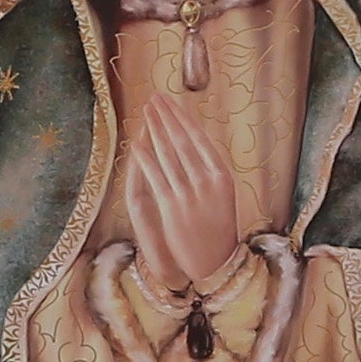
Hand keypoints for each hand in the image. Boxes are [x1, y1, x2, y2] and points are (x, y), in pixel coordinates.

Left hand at [118, 97, 243, 289]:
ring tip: (146, 112)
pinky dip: (146, 158)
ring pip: (169, 155)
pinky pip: (157, 177)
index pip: (200, 139)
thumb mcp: (224, 197)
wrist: (217, 263)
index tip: (172, 102)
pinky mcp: (173, 207)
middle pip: (183, 141)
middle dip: (167, 117)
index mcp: (223, 176)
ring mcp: (190, 194)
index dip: (183, 118)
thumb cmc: (219, 230)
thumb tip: (199, 145)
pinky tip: (137, 143)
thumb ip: (212, 172)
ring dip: (155, 130)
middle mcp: (208, 181)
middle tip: (154, 98)